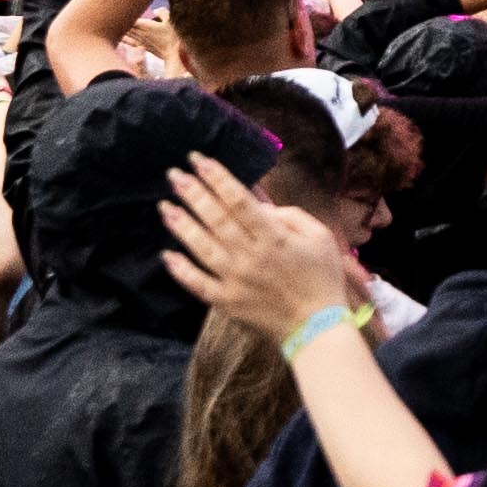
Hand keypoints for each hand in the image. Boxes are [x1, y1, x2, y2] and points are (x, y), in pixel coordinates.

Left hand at [154, 157, 360, 340]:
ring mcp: (234, 280)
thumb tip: (260, 206)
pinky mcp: (226, 302)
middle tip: (174, 175)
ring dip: (181, 225)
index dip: (217, 178)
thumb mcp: (319, 237)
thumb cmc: (322, 277)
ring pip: (201, 247)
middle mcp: (249, 256)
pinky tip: (166, 254)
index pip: (238, 201)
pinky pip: (197, 283)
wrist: (317, 326)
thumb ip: (290, 216)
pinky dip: (180, 269)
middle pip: (215, 219)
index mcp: (273, 238)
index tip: (200, 160)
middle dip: (193, 194)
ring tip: (165, 206)